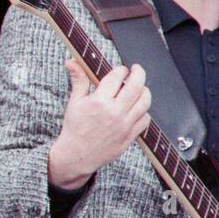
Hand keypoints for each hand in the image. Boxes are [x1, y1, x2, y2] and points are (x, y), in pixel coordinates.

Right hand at [48, 61, 151, 188]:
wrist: (77, 155)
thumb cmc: (75, 128)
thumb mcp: (74, 102)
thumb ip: (79, 80)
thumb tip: (72, 62)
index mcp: (99, 101)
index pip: (117, 77)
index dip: (120, 70)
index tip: (120, 70)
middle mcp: (114, 112)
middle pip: (136, 85)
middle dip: (138, 73)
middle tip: (136, 70)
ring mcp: (124, 125)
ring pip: (145, 101)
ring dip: (144, 91)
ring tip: (139, 88)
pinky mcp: (130, 136)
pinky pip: (146, 119)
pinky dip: (144, 111)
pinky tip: (136, 108)